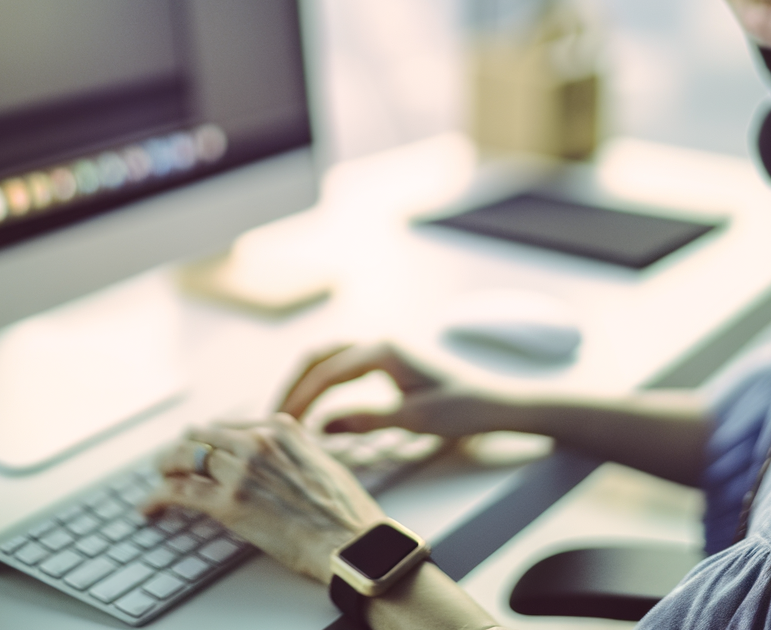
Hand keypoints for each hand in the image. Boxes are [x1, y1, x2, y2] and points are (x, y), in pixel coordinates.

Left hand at [141, 414, 384, 582]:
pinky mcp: (227, 502)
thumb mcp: (323, 462)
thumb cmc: (345, 512)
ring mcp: (240, 470)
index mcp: (281, 428)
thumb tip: (279, 457)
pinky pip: (178, 492)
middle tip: (172, 463)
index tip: (201, 449)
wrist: (351, 542)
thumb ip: (295, 451)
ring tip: (159, 479)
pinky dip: (157, 498)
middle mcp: (257, 441)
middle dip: (182, 449)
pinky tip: (150, 507)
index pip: (228, 425)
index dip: (209, 439)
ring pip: (182, 457)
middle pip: (200, 435)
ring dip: (165, 468)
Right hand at [277, 341, 513, 437]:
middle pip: (320, 356)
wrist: (496, 402)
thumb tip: (319, 427)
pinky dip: (325, 381)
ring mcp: (385, 348)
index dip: (299, 398)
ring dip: (307, 381)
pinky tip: (318, 404)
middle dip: (295, 385)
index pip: (326, 371)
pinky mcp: (390, 359)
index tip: (280, 424)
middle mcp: (380, 342)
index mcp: (383, 350)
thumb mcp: (412, 420)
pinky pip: (345, 364)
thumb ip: (363, 421)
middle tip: (274, 416)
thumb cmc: (461, 409)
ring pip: (330, 357)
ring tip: (289, 411)